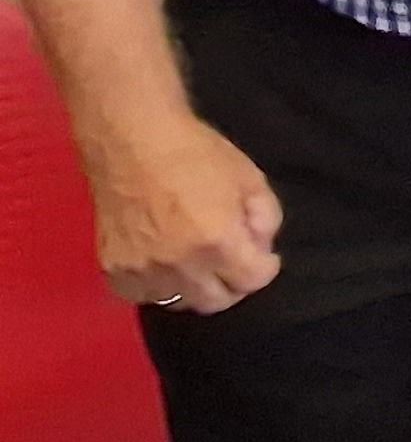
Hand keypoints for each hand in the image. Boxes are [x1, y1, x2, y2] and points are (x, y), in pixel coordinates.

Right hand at [92, 112, 283, 313]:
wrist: (132, 140)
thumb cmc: (195, 153)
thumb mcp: (250, 178)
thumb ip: (265, 220)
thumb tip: (260, 249)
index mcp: (216, 242)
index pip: (252, 282)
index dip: (263, 268)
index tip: (261, 255)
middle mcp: (178, 265)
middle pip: (216, 301)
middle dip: (232, 282)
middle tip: (230, 260)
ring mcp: (142, 271)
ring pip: (179, 301)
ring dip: (194, 286)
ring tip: (194, 259)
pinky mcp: (113, 270)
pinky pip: (143, 295)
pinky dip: (158, 285)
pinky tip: (163, 261)